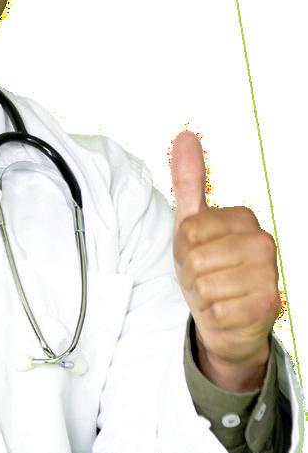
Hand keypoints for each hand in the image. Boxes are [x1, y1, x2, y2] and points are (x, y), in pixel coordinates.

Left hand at [170, 130, 280, 392]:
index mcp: (244, 220)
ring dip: (202, 297)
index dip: (184, 249)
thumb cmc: (207, 269)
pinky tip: (225, 313)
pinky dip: (213, 316)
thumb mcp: (191, 225)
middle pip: (196, 259)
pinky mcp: (267, 306)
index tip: (197, 255)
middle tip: (205, 279)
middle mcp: (263, 243)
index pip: (190, 231)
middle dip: (191, 275)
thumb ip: (188, 181)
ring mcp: (269, 274)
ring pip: (206, 286)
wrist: (226, 319)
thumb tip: (185, 134)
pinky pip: (218, 310)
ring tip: (216, 295)